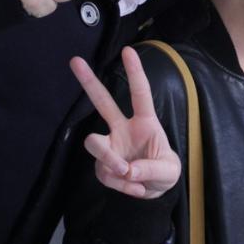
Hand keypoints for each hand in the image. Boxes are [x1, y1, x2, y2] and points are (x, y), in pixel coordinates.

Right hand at [71, 48, 180, 198]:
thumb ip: (151, 169)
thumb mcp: (168, 172)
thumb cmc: (165, 172)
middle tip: (75, 61)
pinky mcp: (102, 165)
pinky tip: (134, 187)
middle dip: (89, 81)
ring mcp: (110, 146)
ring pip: (94, 143)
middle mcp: (123, 129)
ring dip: (108, 159)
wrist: (154, 193)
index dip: (135, 73)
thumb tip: (127, 169)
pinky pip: (104, 173)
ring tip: (126, 172)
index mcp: (145, 122)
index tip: (127, 51)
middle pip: (103, 102)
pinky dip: (120, 185)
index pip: (140, 94)